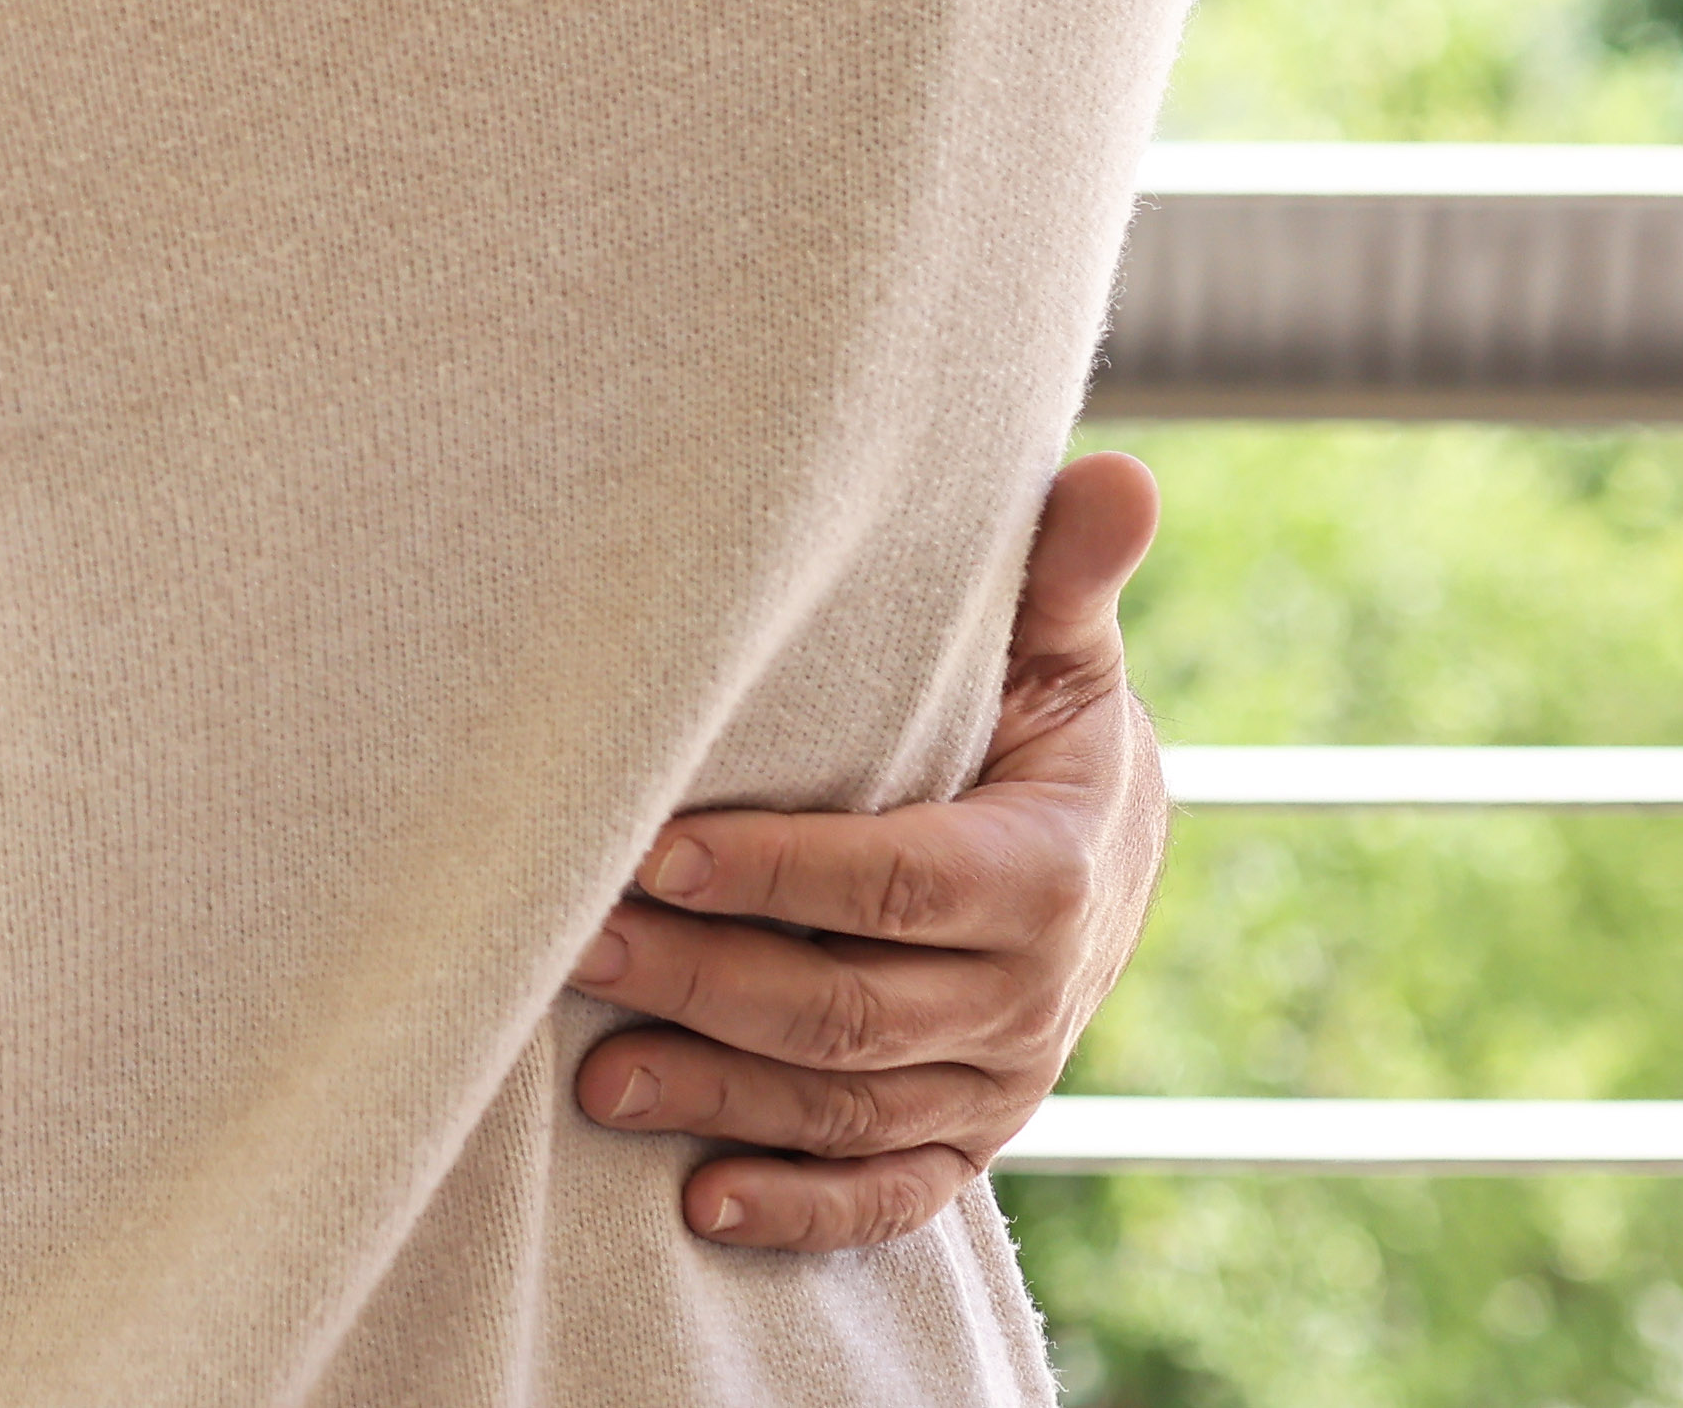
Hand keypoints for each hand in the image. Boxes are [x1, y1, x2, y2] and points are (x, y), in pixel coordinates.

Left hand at [570, 453, 1171, 1248]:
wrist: (1103, 840)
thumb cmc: (1037, 717)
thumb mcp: (1055, 648)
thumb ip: (1059, 577)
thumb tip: (1113, 474)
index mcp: (1047, 867)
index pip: (900, 880)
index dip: (778, 872)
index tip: (653, 847)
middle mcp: (1029, 992)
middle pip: (852, 1004)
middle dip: (704, 981)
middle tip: (568, 946)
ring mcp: (1000, 1078)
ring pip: (851, 1103)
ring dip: (720, 1095)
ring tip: (593, 1074)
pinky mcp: (968, 1132)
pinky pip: (893, 1190)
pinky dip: (804, 1209)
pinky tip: (701, 1201)